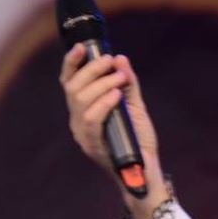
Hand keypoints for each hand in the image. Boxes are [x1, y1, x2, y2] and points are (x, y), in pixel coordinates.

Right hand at [59, 44, 165, 218]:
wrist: (147, 171)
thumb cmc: (140, 140)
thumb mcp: (134, 107)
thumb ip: (127, 84)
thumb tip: (120, 58)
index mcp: (84, 110)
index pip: (70, 83)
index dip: (71, 64)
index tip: (81, 47)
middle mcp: (78, 121)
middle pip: (73, 87)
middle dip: (91, 70)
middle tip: (110, 62)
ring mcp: (83, 134)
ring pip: (81, 100)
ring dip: (101, 84)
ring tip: (119, 78)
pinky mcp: (92, 145)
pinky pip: (91, 119)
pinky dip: (104, 103)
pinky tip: (117, 95)